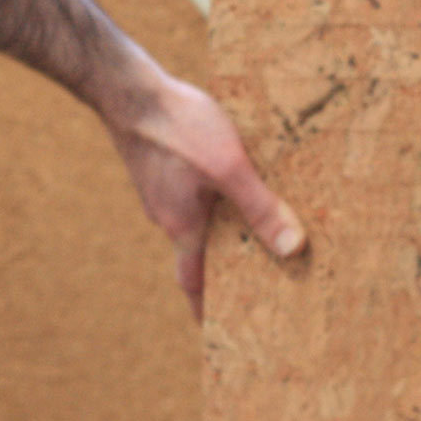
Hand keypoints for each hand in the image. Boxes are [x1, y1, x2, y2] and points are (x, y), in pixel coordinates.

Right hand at [102, 73, 305, 319]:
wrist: (128, 89)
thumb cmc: (177, 128)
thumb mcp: (229, 168)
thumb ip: (260, 207)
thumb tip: (293, 249)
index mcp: (182, 227)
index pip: (193, 284)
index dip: (207, 309)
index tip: (220, 331)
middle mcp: (167, 215)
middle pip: (197, 253)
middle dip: (225, 266)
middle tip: (257, 274)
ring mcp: (160, 189)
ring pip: (195, 220)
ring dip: (221, 227)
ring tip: (256, 224)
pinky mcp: (160, 165)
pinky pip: (189, 192)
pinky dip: (212, 197)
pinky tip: (232, 177)